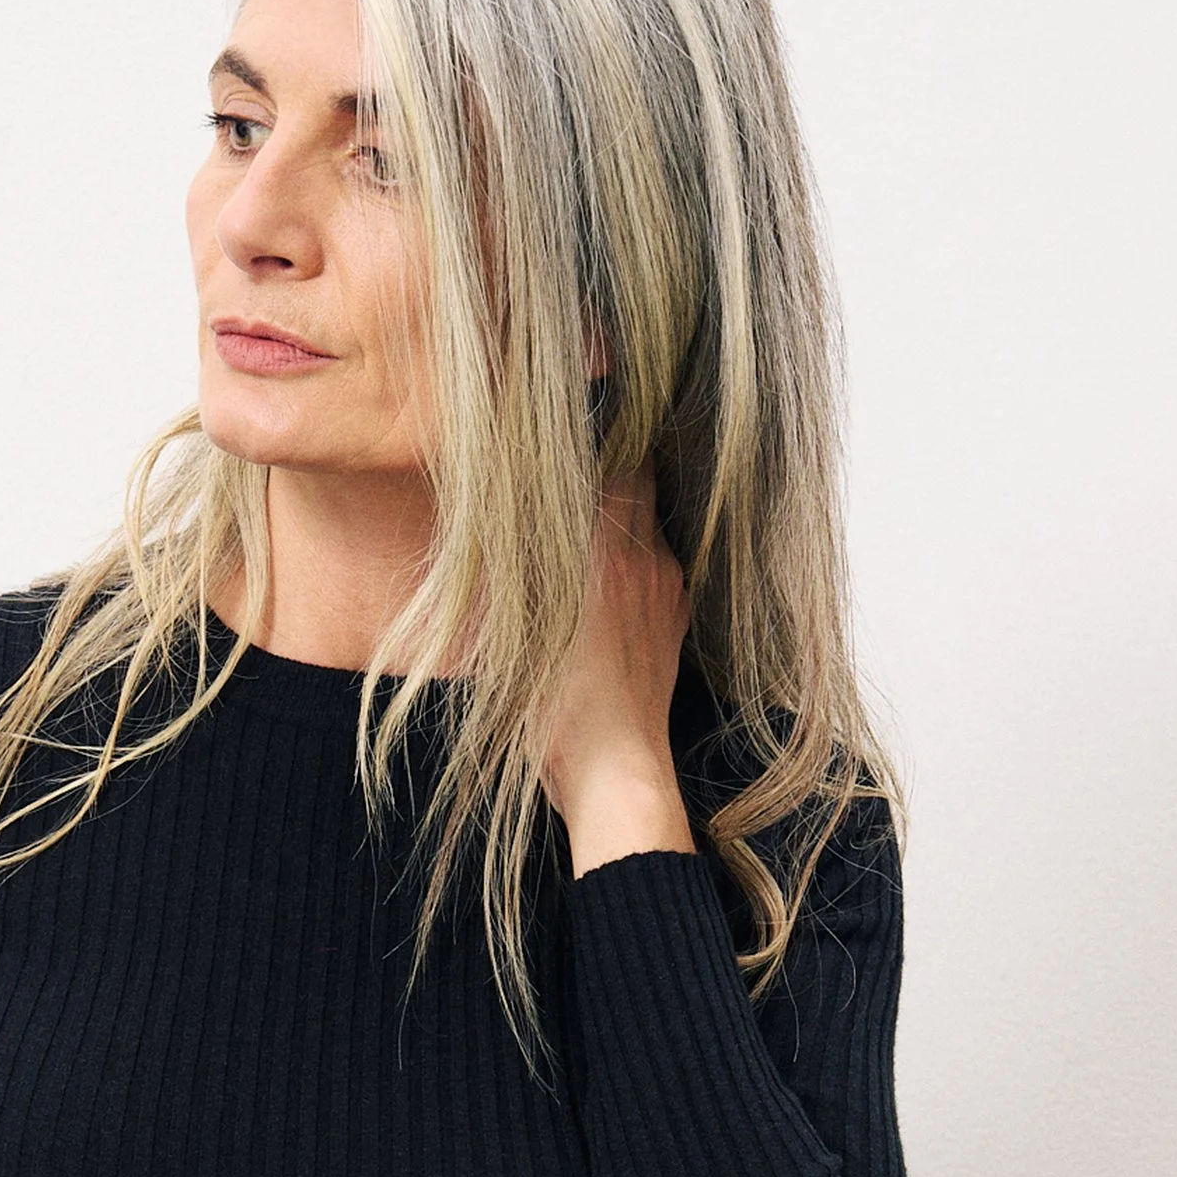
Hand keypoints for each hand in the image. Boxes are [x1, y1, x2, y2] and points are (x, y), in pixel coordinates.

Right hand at [531, 457, 696, 874]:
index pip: (618, 454)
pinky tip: (603, 586)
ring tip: (585, 526)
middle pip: (640, 476)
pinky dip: (632, 560)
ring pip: (648, 525)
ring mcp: (669, 591)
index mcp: (609, 551)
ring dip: (620, 516)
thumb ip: (520, 565)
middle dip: (611, 461)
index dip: (601, 424)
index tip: (580, 403)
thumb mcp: (517, 632)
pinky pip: (656, 569)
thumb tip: (502, 518)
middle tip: (578, 455)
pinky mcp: (674, 623)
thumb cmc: (556, 713)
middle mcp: (649, 560)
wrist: (614, 773)